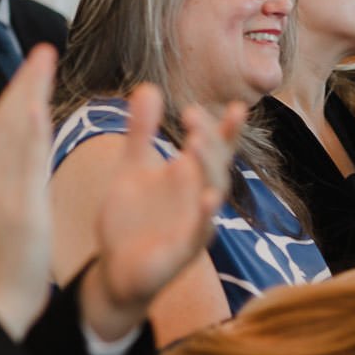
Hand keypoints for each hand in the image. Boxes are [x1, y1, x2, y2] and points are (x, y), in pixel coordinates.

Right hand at [0, 44, 58, 340]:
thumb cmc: (2, 264)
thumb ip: (6, 183)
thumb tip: (19, 155)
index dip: (14, 94)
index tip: (31, 68)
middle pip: (3, 120)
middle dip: (23, 82)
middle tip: (42, 49)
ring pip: (11, 133)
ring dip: (27, 92)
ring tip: (44, 61)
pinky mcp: (15, 211)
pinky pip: (21, 164)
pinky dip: (26, 132)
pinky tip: (36, 106)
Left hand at [85, 88, 243, 337]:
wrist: (116, 268)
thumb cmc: (131, 218)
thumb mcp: (132, 167)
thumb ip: (142, 130)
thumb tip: (148, 86)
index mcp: (189, 177)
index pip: (215, 149)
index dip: (227, 130)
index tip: (238, 106)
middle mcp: (199, 198)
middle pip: (215, 166)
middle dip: (208, 141)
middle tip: (193, 116)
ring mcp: (195, 225)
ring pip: (212, 195)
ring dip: (207, 170)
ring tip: (194, 144)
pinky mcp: (183, 251)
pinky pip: (199, 232)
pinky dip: (204, 215)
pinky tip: (206, 198)